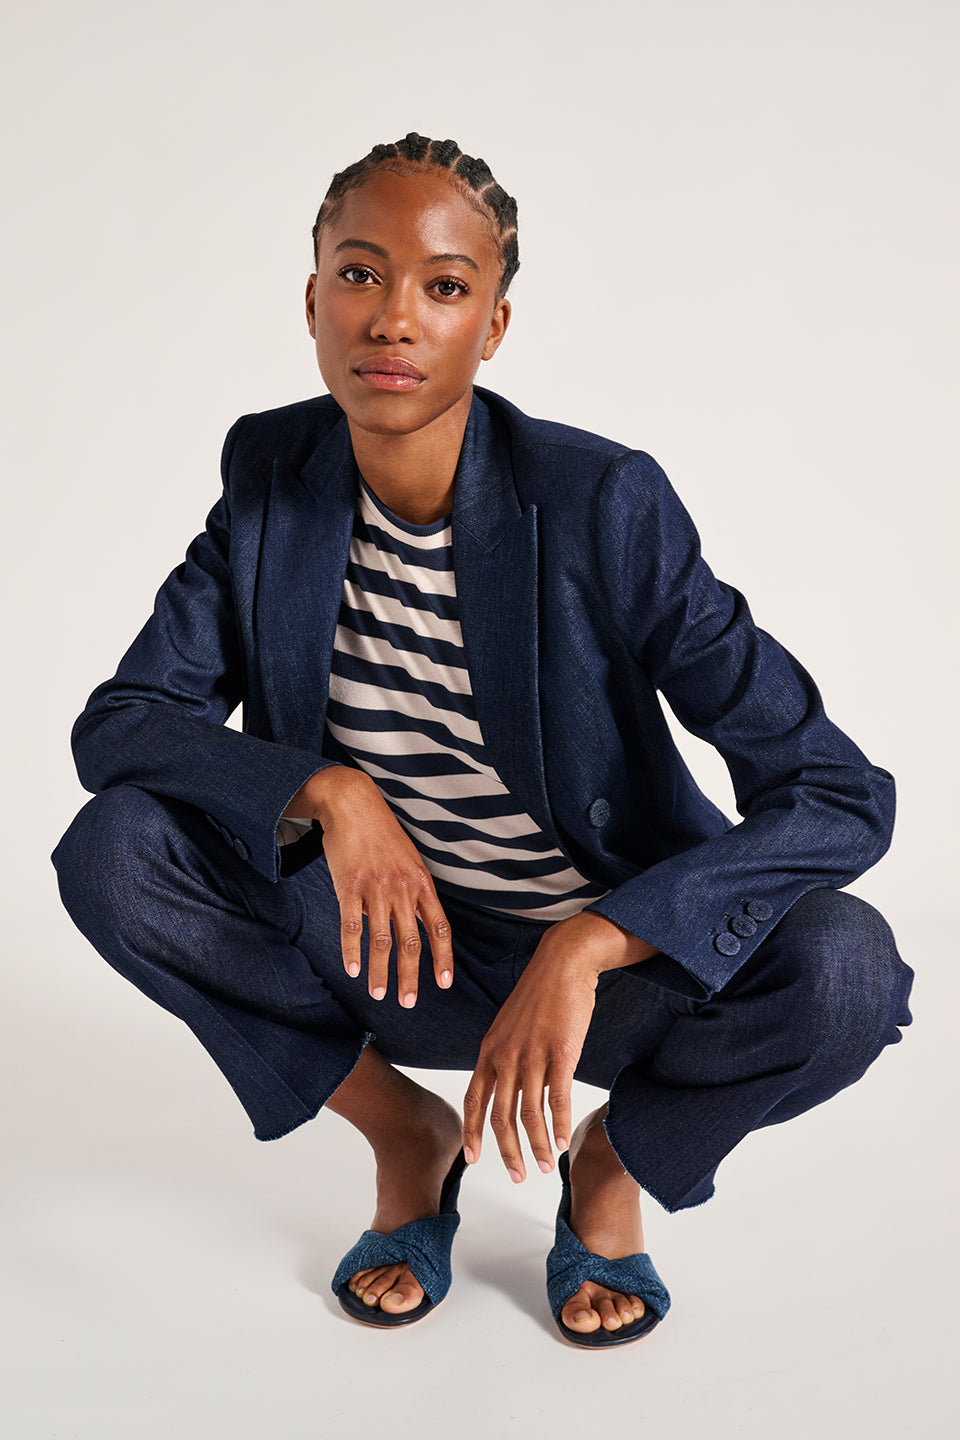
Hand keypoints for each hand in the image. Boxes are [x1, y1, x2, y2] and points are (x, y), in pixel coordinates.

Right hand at [285, 767, 452, 1006]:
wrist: (354, 804)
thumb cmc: (382, 835)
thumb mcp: (409, 861)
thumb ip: (413, 894)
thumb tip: (411, 928)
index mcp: (422, 884)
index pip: (439, 928)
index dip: (443, 959)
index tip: (444, 984)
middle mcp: (403, 888)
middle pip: (411, 942)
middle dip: (411, 977)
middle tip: (407, 1003)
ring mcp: (376, 888)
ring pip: (382, 940)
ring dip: (381, 971)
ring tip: (379, 994)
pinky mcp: (349, 886)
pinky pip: (352, 925)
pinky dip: (352, 951)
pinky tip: (353, 970)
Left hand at [462, 910, 656, 1180]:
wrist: (562, 962)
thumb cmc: (540, 994)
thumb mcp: (509, 1025)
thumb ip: (505, 1055)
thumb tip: (510, 1087)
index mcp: (490, 1050)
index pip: (474, 1099)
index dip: (472, 1132)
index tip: (472, 1159)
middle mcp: (506, 1056)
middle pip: (500, 1116)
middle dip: (507, 1151)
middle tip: (518, 1177)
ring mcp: (532, 1054)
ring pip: (529, 1113)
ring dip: (537, 1146)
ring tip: (547, 1166)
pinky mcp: (560, 1052)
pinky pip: (557, 1098)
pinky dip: (559, 1124)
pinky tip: (562, 1142)